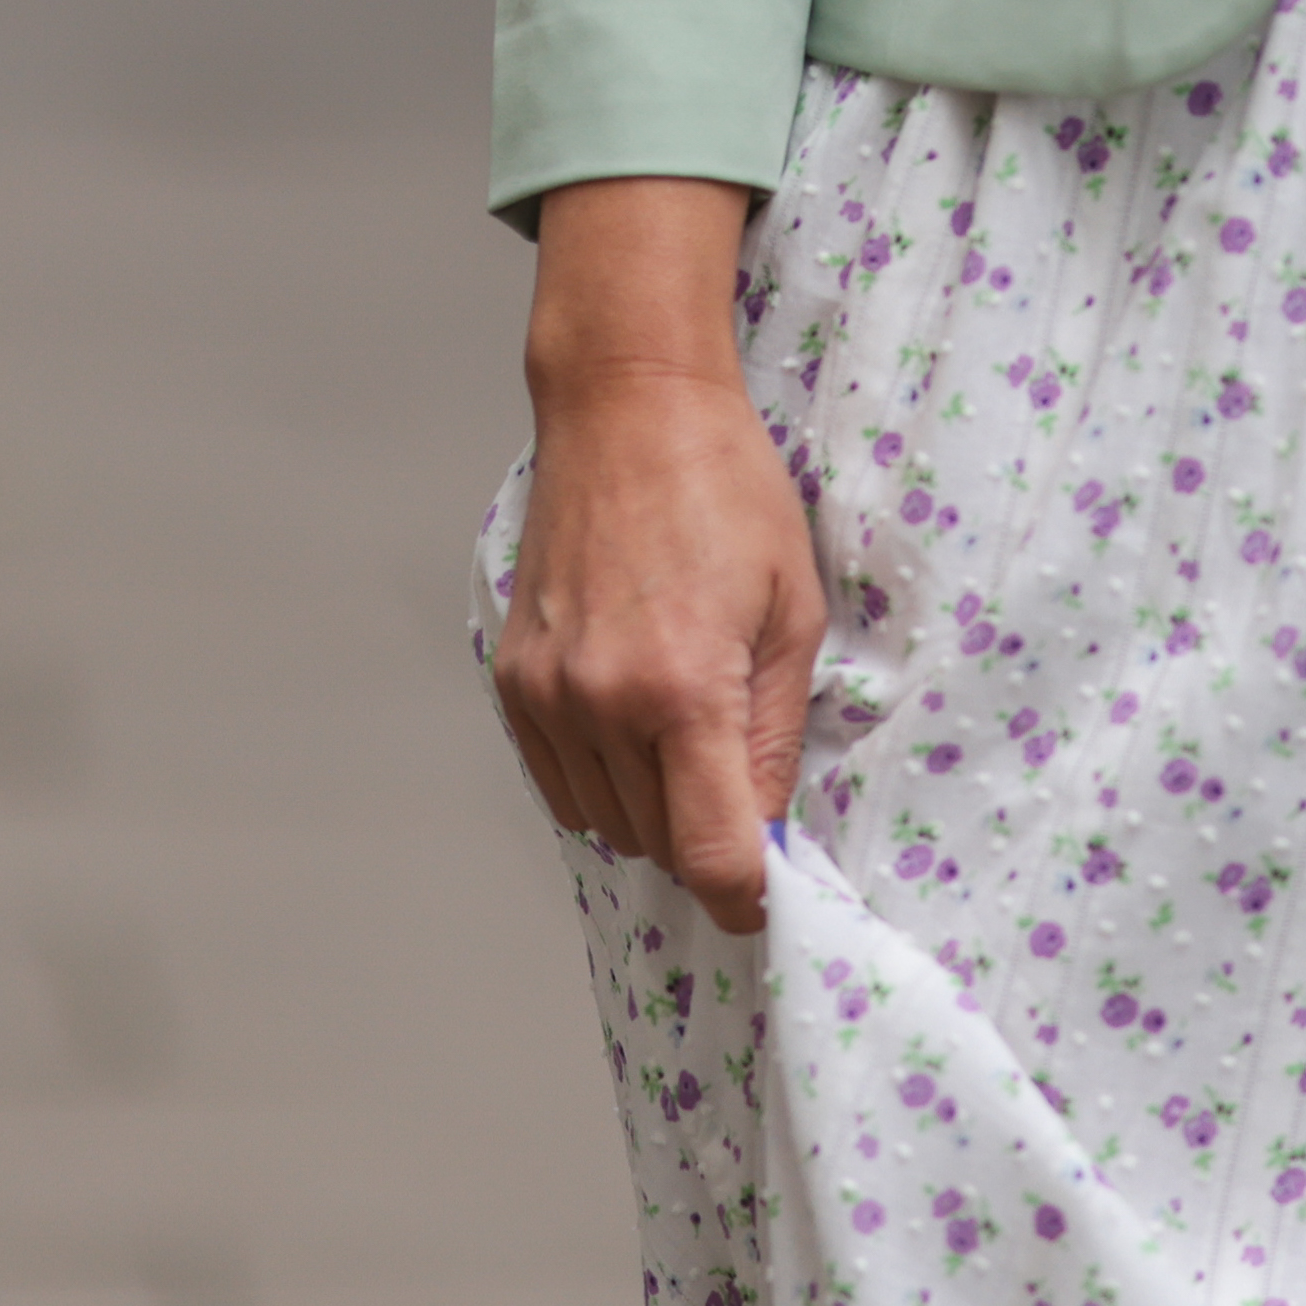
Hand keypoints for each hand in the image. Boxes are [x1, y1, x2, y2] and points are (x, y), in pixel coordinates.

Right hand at [488, 179, 819, 935]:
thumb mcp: (793, 613)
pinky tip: (636, 722)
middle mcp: (602, 703)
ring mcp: (547, 694)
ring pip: (608, 823)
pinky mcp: (513, 679)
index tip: (767, 896)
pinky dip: (603, 780)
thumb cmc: (728, 493)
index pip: (713, 853)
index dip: (747, 895)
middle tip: (742, 780)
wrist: (628, 409)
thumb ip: (776, 736)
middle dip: (708, 836)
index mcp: (684, 690)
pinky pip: (560, 784)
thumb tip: (768, 835)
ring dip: (655, 809)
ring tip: (687, 731)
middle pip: (660, 846)